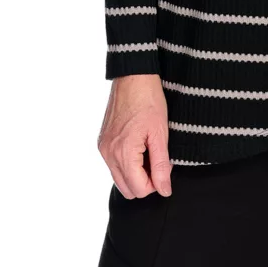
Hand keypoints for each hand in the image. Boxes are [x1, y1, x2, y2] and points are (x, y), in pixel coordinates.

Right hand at [97, 74, 172, 197]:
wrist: (133, 76)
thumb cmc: (149, 100)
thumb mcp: (161, 133)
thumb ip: (162, 165)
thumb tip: (164, 190)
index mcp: (123, 153)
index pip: (138, 190)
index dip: (156, 184)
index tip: (165, 168)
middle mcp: (108, 154)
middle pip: (127, 189)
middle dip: (145, 182)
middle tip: (158, 161)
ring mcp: (103, 148)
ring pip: (119, 178)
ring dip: (135, 173)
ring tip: (149, 151)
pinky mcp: (102, 141)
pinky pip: (114, 164)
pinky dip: (127, 163)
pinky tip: (139, 145)